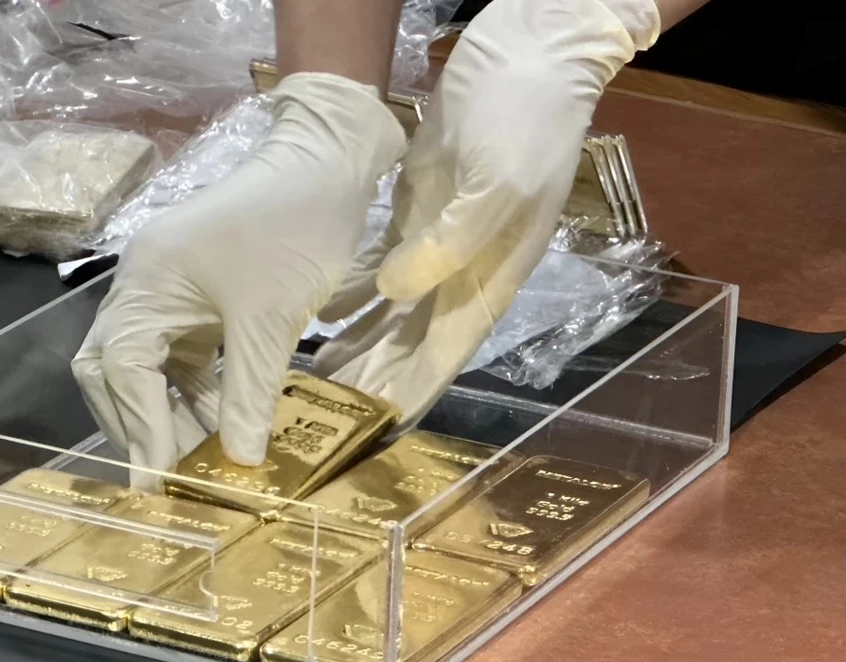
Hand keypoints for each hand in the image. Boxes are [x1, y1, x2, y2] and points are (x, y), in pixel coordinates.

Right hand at [72, 73, 403, 487]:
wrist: (328, 161)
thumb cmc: (295, 229)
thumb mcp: (271, 319)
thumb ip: (248, 393)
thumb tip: (238, 463)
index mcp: (145, 284)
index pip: (123, 371)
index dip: (141, 431)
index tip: (160, 486)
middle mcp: (142, 288)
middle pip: (115, 371)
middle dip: (140, 425)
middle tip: (169, 478)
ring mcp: (169, 290)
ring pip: (149, 367)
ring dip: (172, 413)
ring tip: (205, 462)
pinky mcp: (197, 295)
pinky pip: (181, 355)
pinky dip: (196, 391)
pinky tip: (223, 423)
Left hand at [314, 0, 659, 429]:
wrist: (530, 51)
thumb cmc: (525, 118)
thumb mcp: (495, 182)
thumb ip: (451, 245)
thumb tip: (397, 295)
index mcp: (493, 270)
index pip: (448, 347)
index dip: (415, 386)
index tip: (378, 425)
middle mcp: (467, 266)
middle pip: (416, 337)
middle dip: (376, 374)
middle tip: (326, 413)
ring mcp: (441, 237)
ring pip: (396, 308)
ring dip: (360, 340)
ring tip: (316, 375)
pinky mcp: (418, 208)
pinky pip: (381, 264)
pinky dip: (354, 292)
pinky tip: (323, 313)